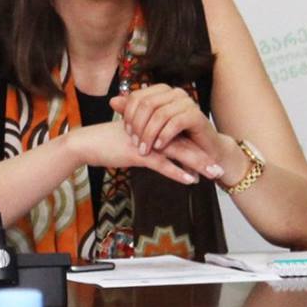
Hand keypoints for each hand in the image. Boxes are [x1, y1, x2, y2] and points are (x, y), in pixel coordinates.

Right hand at [61, 116, 210, 185]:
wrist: (86, 143)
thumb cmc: (106, 142)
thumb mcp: (130, 139)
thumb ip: (146, 142)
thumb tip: (157, 152)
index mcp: (153, 126)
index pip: (180, 135)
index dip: (196, 147)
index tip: (212, 158)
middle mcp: (153, 132)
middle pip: (184, 143)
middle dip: (204, 156)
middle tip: (220, 168)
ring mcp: (147, 142)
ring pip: (178, 152)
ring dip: (198, 164)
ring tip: (214, 174)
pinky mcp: (138, 153)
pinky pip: (162, 163)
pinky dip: (177, 171)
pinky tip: (190, 179)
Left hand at [109, 85, 229, 178]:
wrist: (204, 151)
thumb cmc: (176, 138)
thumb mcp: (152, 126)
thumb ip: (134, 113)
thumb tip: (112, 101)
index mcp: (162, 91)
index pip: (137, 96)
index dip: (129, 114)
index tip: (127, 132)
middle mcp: (174, 92)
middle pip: (147, 104)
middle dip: (138, 126)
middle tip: (136, 144)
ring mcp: (187, 102)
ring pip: (160, 114)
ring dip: (149, 134)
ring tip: (145, 149)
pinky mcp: (196, 115)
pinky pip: (175, 123)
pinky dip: (164, 136)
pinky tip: (158, 147)